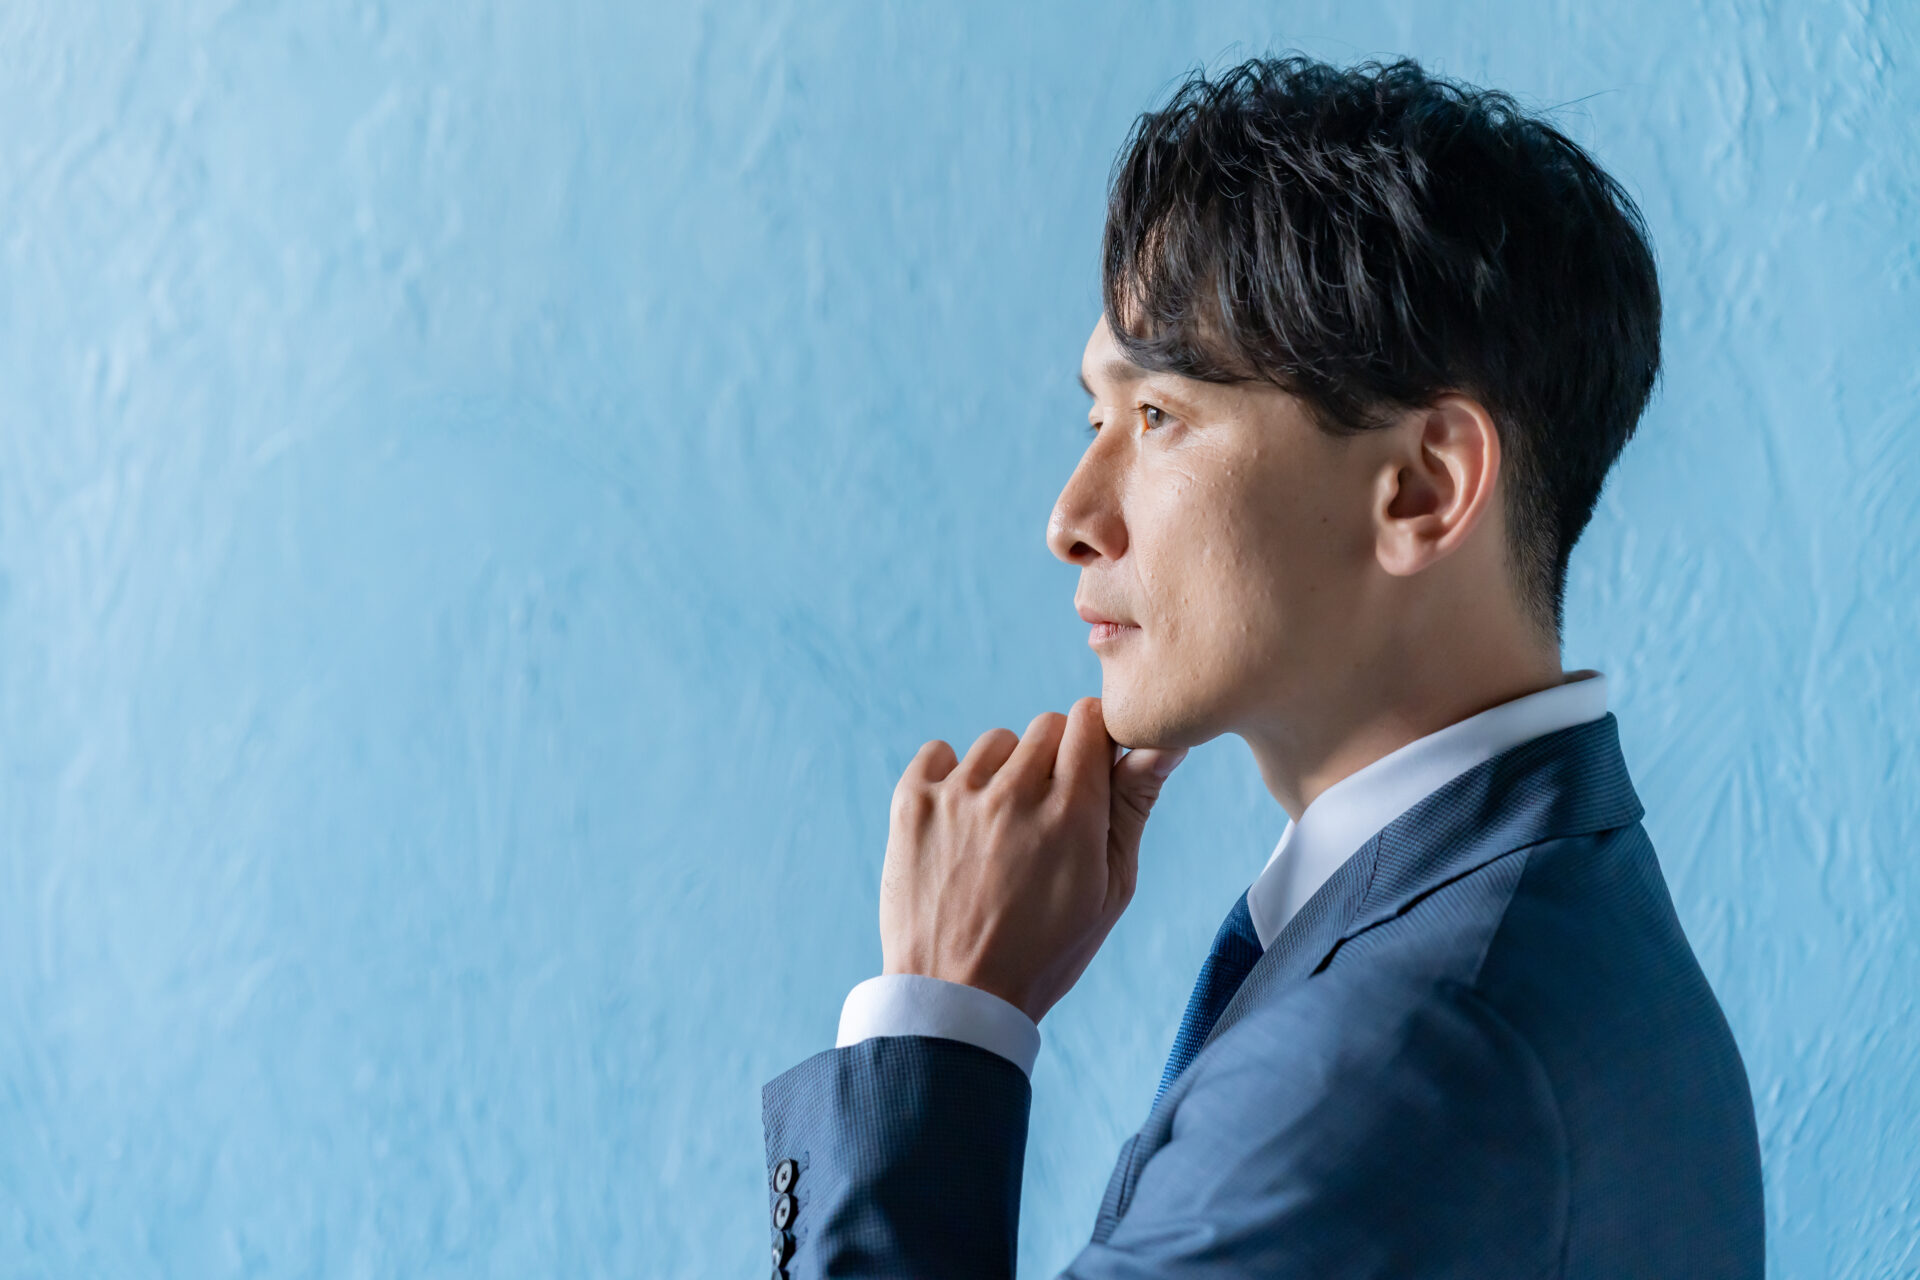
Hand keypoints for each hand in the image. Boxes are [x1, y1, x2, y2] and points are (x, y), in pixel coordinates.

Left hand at [878, 696, 1187, 1023]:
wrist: (956, 997)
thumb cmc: (1046, 950)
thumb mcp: (1111, 889)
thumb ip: (1134, 806)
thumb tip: (1164, 743)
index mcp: (1071, 814)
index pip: (1090, 719)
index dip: (1095, 741)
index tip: (1090, 772)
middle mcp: (1013, 794)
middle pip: (1047, 726)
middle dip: (1055, 761)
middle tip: (1046, 818)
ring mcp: (958, 796)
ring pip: (996, 743)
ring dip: (1004, 773)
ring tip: (1001, 832)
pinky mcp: (912, 804)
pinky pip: (939, 753)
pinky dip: (951, 778)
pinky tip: (960, 824)